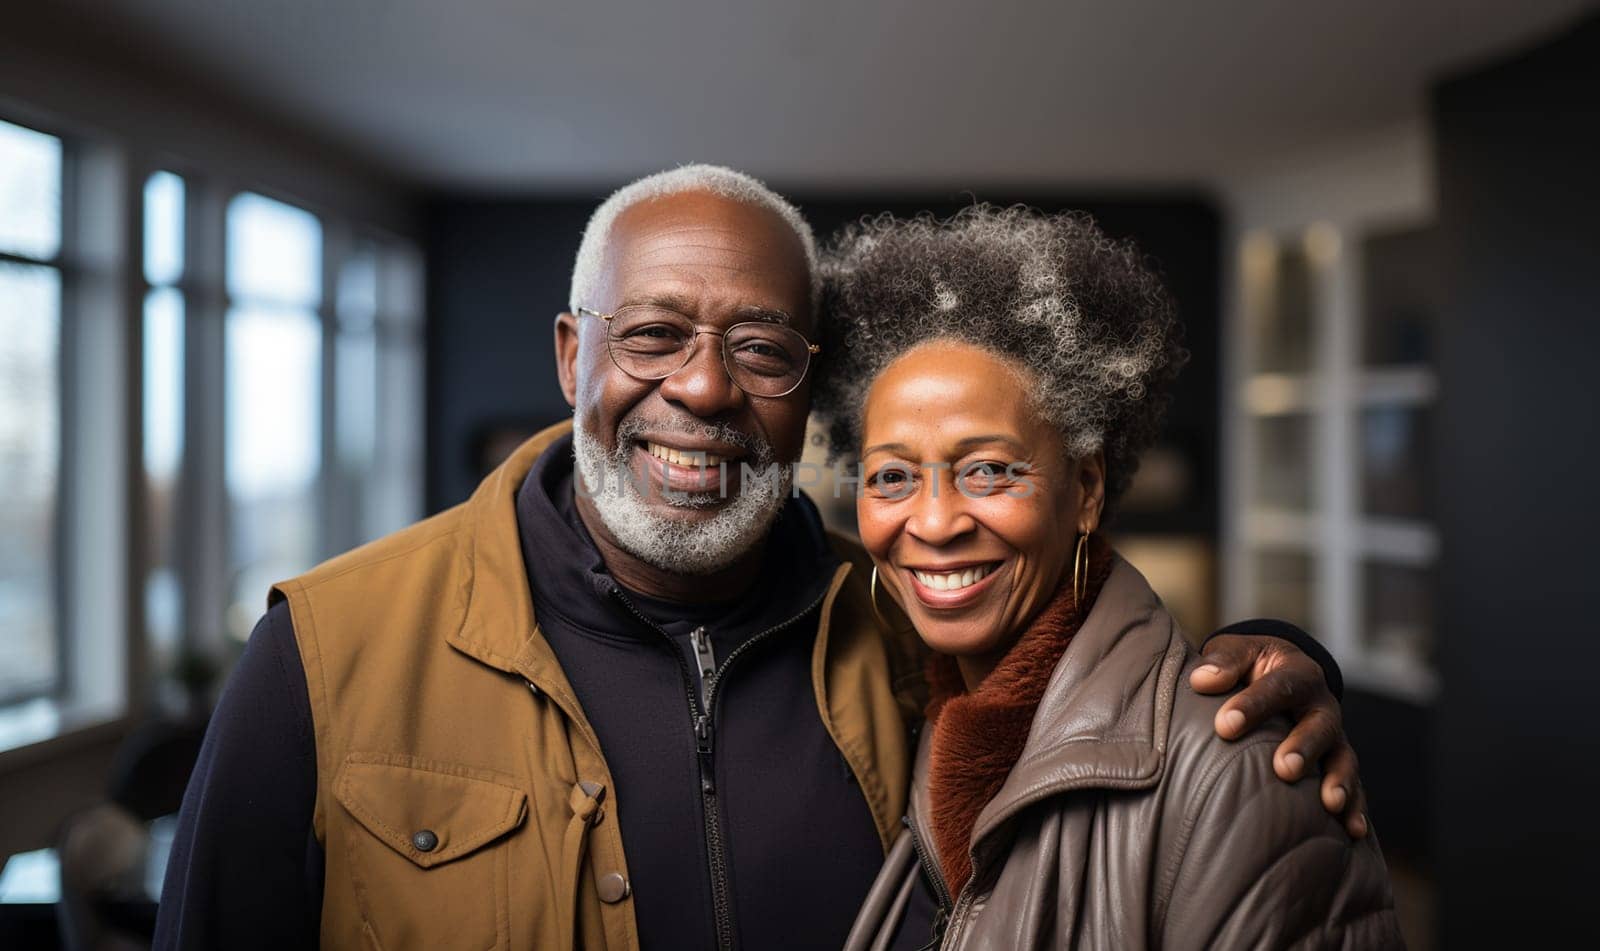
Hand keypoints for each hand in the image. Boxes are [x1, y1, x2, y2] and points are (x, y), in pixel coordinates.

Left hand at [1190, 634, 1367, 838]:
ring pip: (1343, 757)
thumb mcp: (1236, 652)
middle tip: (1284, 768)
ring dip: (1338, 780)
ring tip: (1330, 803)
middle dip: (1304, 747)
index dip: (1253, 705)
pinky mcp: (1336, 762)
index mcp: (1296, 672)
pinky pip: (1353, 785)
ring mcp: (1333, 737)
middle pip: (1320, 725)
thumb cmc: (1249, 665)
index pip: (1278, 686)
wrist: (1279, 671)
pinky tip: (1352, 830)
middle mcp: (1321, 705)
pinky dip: (1355, 807)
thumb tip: (1202, 681)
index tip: (1224, 726)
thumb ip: (1223, 663)